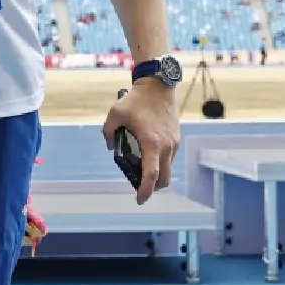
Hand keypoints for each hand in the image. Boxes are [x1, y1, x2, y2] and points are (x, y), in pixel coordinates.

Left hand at [102, 80, 179, 204]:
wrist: (159, 85)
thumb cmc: (136, 99)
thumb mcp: (115, 114)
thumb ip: (108, 132)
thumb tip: (109, 146)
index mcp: (152, 143)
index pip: (151, 174)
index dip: (145, 190)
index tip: (139, 199)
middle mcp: (166, 146)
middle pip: (164, 178)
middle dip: (153, 188)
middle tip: (141, 190)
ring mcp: (173, 142)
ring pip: (168, 168)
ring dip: (157, 175)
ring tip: (142, 172)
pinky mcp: (176, 137)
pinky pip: (169, 157)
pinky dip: (160, 163)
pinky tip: (148, 157)